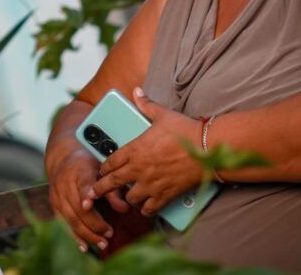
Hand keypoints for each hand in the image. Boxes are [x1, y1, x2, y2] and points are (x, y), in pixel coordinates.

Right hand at [47, 147, 128, 251]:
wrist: (62, 159)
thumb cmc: (87, 166)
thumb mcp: (102, 171)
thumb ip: (113, 190)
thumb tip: (125, 209)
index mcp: (80, 171)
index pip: (82, 184)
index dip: (84, 195)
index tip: (89, 205)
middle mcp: (65, 183)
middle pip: (77, 207)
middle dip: (94, 224)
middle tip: (110, 234)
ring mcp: (57, 195)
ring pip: (71, 219)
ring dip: (87, 234)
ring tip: (103, 244)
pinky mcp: (53, 205)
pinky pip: (63, 224)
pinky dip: (74, 237)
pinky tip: (85, 247)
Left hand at [90, 87, 201, 215]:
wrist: (207, 148)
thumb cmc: (184, 130)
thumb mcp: (162, 114)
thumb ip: (146, 105)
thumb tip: (137, 91)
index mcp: (135, 149)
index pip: (110, 162)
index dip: (103, 168)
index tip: (100, 171)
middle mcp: (139, 169)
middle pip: (113, 183)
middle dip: (101, 189)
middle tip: (93, 193)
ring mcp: (152, 184)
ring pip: (131, 198)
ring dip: (128, 198)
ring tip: (127, 197)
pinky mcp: (165, 195)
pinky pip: (150, 208)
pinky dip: (146, 209)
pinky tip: (145, 207)